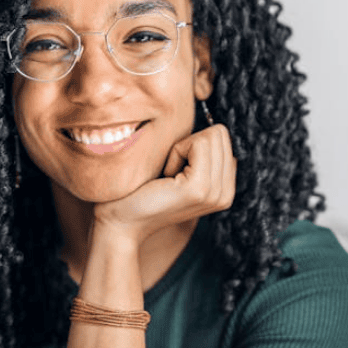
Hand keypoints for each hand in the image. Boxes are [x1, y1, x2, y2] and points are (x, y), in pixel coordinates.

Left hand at [93, 123, 235, 244]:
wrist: (121, 222)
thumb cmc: (142, 192)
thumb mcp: (179, 170)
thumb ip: (201, 154)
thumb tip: (210, 124)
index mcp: (225, 189)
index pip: (224, 139)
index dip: (194, 144)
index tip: (176, 169)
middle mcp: (225, 194)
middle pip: (220, 134)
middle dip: (190, 144)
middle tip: (170, 172)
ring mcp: (215, 193)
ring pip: (212, 135)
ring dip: (183, 148)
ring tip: (168, 175)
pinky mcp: (199, 188)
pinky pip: (198, 143)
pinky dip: (177, 152)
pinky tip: (165, 176)